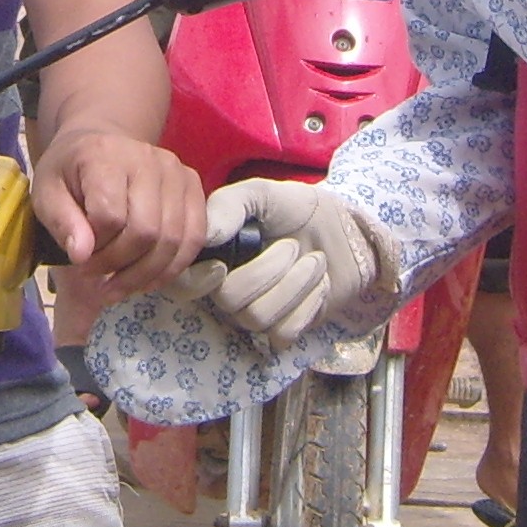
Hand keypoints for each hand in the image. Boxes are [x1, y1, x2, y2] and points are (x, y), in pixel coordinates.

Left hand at [33, 129, 206, 298]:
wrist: (100, 143)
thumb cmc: (70, 173)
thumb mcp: (47, 194)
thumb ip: (61, 222)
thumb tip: (82, 255)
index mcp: (105, 156)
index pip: (109, 215)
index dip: (95, 248)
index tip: (80, 259)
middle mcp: (148, 159)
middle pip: (145, 231)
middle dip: (119, 265)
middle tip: (97, 277)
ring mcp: (176, 171)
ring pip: (172, 239)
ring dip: (145, 274)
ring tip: (118, 286)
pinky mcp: (193, 185)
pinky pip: (194, 237)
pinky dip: (172, 267)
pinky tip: (148, 279)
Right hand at [166, 180, 400, 346]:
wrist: (345, 232)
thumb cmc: (297, 210)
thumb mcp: (262, 194)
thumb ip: (229, 205)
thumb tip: (206, 234)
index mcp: (212, 257)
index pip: (181, 285)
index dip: (196, 282)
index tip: (223, 265)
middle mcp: (226, 290)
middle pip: (229, 301)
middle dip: (269, 270)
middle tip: (292, 245)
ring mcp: (254, 314)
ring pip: (259, 318)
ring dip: (295, 284)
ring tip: (314, 260)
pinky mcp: (283, 331)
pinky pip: (284, 333)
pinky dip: (308, 303)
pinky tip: (318, 283)